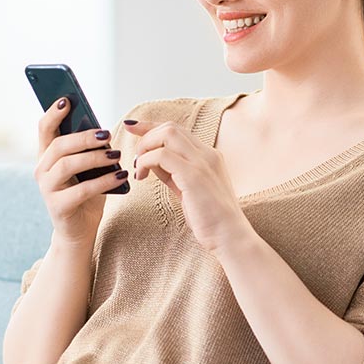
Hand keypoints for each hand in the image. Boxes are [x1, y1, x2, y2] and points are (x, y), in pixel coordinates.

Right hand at [35, 99, 127, 248]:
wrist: (79, 232)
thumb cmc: (85, 195)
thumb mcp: (87, 169)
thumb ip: (88, 151)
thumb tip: (102, 131)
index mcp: (47, 157)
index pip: (44, 129)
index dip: (54, 113)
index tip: (67, 99)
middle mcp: (42, 170)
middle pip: (59, 145)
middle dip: (85, 137)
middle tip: (107, 134)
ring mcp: (48, 189)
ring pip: (68, 165)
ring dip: (95, 158)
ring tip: (116, 156)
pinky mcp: (58, 207)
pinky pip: (82, 190)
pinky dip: (104, 181)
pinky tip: (121, 176)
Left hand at [124, 118, 251, 254]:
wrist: (230, 236)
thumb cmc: (211, 219)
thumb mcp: (189, 191)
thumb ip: (174, 174)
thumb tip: (152, 163)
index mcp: (208, 156)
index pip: (177, 131)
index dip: (152, 127)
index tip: (133, 127)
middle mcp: (207, 154)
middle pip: (170, 127)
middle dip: (145, 135)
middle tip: (134, 157)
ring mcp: (202, 162)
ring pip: (167, 133)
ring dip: (145, 147)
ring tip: (138, 168)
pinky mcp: (193, 175)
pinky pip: (161, 155)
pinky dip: (145, 162)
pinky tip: (142, 177)